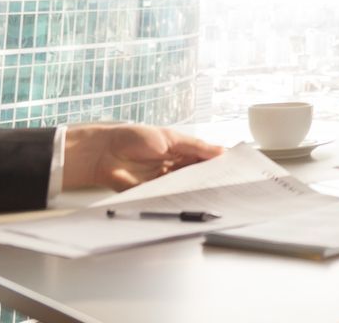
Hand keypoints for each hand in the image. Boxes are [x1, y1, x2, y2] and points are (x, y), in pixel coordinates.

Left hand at [62, 124, 221, 190]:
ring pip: (184, 188)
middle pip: (196, 176)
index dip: (217, 164)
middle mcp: (174, 167)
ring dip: (194, 190)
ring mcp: (163, 181)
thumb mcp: (170, 138)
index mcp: (180, 151)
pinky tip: (187, 201)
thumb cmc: (134, 137)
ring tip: (210, 194)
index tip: (234, 169)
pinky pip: (168, 198)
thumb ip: (195, 147)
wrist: (104, 152)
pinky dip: (177, 199)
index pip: (203, 159)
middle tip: (225, 185)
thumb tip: (221, 150)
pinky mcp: (152, 193)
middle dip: (209, 180)